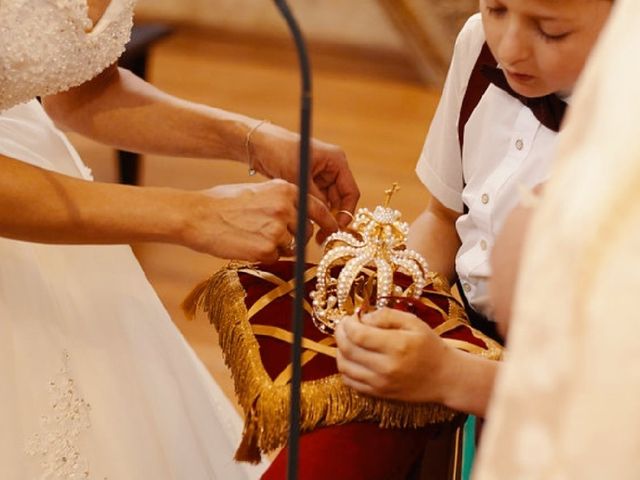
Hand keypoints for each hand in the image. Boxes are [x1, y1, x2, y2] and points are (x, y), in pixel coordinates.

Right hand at [183, 179, 337, 261]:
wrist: (198, 215)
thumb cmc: (224, 203)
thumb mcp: (259, 191)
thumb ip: (282, 201)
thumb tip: (301, 216)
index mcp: (286, 190)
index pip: (318, 209)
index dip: (326, 223)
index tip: (331, 231)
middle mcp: (286, 208)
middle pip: (305, 232)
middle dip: (296, 238)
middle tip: (274, 237)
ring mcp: (278, 230)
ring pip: (291, 247)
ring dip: (277, 247)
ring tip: (252, 236)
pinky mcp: (266, 250)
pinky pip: (275, 258)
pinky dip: (264, 256)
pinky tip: (246, 245)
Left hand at [250, 122, 359, 238]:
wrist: (258, 144)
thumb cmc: (279, 151)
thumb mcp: (298, 176)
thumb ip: (314, 198)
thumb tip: (325, 220)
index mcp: (336, 162)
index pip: (350, 192)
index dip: (347, 212)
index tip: (338, 228)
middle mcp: (331, 169)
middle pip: (340, 200)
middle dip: (333, 218)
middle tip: (324, 237)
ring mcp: (320, 176)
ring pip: (327, 203)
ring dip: (322, 216)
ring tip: (313, 233)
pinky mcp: (309, 183)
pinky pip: (316, 201)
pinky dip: (312, 212)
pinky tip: (305, 223)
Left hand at [335, 308, 453, 402]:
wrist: (445, 377)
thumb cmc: (430, 346)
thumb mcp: (413, 322)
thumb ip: (386, 315)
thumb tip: (362, 318)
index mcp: (397, 346)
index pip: (358, 335)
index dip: (347, 324)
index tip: (350, 317)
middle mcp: (386, 367)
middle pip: (348, 349)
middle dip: (340, 334)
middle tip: (344, 325)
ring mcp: (381, 383)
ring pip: (344, 366)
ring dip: (339, 350)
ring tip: (347, 340)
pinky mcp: (379, 394)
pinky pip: (350, 381)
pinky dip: (345, 367)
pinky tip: (352, 357)